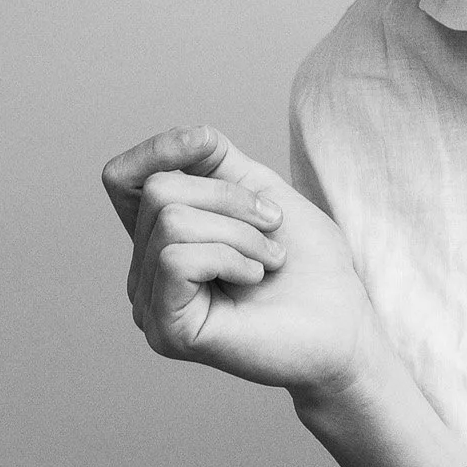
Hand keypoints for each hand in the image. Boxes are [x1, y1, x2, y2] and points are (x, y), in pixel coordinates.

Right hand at [102, 124, 386, 402]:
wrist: (344, 322)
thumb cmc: (308, 263)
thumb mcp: (259, 191)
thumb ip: (214, 162)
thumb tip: (187, 136)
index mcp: (161, 238)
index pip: (122, 178)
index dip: (159, 149)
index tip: (209, 147)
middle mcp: (144, 273)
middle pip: (158, 191)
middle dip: (231, 198)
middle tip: (271, 229)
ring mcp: (150, 305)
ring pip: (171, 221)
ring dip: (241, 232)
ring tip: (268, 261)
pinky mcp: (166, 330)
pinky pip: (178, 259)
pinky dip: (231, 257)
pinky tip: (254, 280)